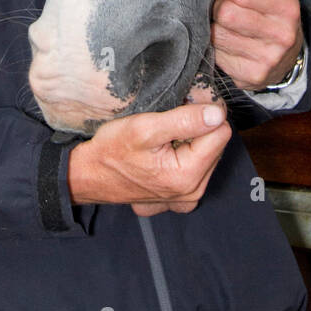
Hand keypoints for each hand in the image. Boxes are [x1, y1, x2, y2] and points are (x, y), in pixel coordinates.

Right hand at [66, 99, 231, 214]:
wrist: (89, 176)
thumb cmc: (111, 151)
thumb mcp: (144, 127)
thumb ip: (184, 120)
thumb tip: (217, 114)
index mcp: (187, 175)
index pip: (221, 132)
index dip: (203, 114)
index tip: (180, 109)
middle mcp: (193, 192)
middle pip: (216, 145)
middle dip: (197, 129)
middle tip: (167, 125)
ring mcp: (187, 199)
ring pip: (207, 156)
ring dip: (190, 143)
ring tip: (163, 140)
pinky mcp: (181, 200)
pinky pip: (197, 170)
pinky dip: (184, 158)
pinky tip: (164, 156)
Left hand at [209, 0, 302, 92]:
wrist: (286, 57)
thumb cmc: (272, 16)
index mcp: (287, 7)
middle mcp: (282, 35)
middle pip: (226, 13)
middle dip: (219, 6)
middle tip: (225, 7)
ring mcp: (267, 58)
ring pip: (217, 34)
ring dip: (215, 26)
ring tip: (226, 24)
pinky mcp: (251, 76)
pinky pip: (216, 55)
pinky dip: (216, 46)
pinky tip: (228, 42)